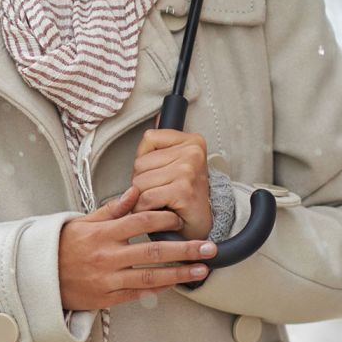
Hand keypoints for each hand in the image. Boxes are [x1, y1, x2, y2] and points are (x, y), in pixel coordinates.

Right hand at [58, 184, 215, 310]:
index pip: (140, 222)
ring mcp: (109, 279)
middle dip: (185, 249)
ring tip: (201, 270)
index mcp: (103, 233)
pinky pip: (139, 294)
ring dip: (180, 273)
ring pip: (151, 277)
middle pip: (154, 251)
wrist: (41, 278)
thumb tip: (135, 191)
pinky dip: (159, 289)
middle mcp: (108, 256)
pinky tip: (177, 284)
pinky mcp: (108, 298)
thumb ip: (111, 209)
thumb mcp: (83, 221)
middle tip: (208, 248)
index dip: (164, 219)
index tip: (180, 219)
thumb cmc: (63, 246)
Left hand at [129, 124, 212, 240]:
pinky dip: (145, 210)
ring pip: (140, 182)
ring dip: (142, 199)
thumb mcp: (176, 163)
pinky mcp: (182, 191)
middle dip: (142, 183)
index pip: (149, 138)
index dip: (145, 161)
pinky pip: (145, 199)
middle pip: (140, 164)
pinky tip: (160, 210)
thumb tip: (157, 116)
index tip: (161, 173)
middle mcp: (192, 152)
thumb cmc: (186, 195)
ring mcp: (188, 171)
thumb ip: (162, 144)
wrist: (202, 225)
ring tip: (161, 201)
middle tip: (161, 192)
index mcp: (192, 141)